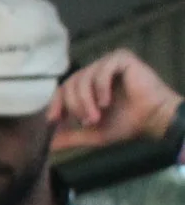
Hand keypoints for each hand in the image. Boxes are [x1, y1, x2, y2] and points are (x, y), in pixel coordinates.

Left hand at [50, 48, 183, 149]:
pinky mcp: (121, 58)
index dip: (55, 104)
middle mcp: (95, 72)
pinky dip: (101, 88)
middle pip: (69, 84)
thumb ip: (71, 137)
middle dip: (75, 106)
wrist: (154, 119)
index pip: (62, 89)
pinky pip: (100, 71)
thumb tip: (49, 145)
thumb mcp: (93, 133)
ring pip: (82, 78)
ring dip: (86, 101)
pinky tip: (107, 102)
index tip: (54, 120)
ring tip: (98, 115)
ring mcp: (107, 64)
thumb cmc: (127, 124)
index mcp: (87, 87)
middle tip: (89, 121)